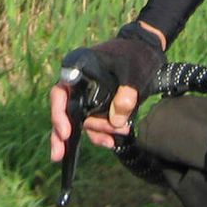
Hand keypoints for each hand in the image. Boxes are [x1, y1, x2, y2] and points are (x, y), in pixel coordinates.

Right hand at [49, 21, 165, 161]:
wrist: (148, 51)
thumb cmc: (135, 55)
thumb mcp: (133, 72)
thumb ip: (126, 94)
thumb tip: (117, 121)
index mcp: (79, 71)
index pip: (60, 94)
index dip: (59, 114)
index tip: (65, 132)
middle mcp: (79, 86)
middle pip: (64, 112)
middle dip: (61, 136)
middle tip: (59, 155)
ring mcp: (88, 97)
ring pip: (82, 122)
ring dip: (95, 133)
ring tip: (113, 138)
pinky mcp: (99, 107)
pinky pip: (94, 125)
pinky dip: (101, 135)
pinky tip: (111, 142)